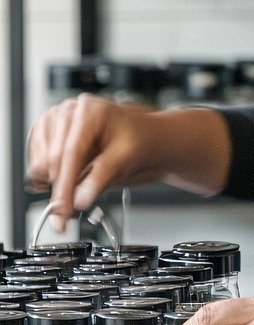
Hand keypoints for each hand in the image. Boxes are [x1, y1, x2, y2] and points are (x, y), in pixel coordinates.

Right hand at [26, 96, 164, 229]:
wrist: (144, 138)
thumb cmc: (139, 140)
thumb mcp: (126, 158)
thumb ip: (101, 178)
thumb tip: (79, 199)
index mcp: (90, 111)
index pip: (71, 151)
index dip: (66, 184)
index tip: (65, 207)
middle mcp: (68, 112)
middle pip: (52, 157)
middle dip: (59, 188)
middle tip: (66, 212)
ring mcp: (56, 123)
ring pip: (40, 160)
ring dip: (52, 182)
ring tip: (73, 192)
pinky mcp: (49, 136)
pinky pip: (37, 161)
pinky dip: (46, 177)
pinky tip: (64, 182)